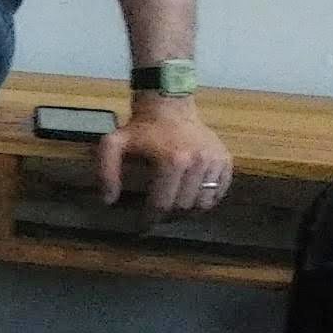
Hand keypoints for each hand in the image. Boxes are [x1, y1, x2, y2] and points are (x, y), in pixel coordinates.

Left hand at [99, 98, 231, 213]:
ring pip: (204, 202)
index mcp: (172, 161)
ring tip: (175, 205)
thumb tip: (108, 200)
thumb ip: (106, 172)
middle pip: (183, 205)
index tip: (143, 225)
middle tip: (158, 214)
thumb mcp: (113, 145)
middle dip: (169, 214)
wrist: (170, 107)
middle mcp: (198, 162)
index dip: (151, 218)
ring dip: (189, 209)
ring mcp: (215, 161)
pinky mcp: (226, 160)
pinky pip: (219, 191)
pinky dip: (207, 198)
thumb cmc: (140, 128)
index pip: (162, 203)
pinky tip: (192, 195)